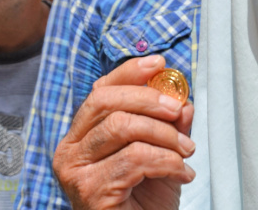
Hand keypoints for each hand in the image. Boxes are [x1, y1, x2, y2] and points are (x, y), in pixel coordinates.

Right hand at [53, 55, 194, 209]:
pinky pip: (135, 159)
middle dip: (150, 99)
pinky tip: (183, 174)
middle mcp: (70, 150)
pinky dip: (168, 162)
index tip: (160, 63)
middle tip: (179, 111)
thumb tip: (183, 99)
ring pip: (122, 127)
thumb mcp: (163, 154)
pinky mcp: (90, 191)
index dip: (130, 73)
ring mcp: (76, 171)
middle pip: (106, 101)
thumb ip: (168, 126)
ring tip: (187, 152)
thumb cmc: (145, 202)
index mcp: (82, 135)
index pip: (100, 91)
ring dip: (165, 135)